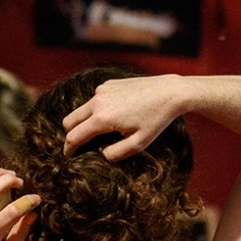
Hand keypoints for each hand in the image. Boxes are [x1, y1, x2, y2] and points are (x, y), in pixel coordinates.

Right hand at [62, 74, 182, 160]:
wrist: (171, 91)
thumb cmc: (157, 119)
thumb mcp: (139, 144)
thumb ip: (115, 153)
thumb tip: (101, 153)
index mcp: (102, 118)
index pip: (73, 137)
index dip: (68, 149)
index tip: (68, 156)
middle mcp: (97, 102)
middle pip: (69, 121)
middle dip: (70, 134)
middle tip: (78, 145)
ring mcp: (102, 90)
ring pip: (81, 110)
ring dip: (85, 121)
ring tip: (102, 131)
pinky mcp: (108, 84)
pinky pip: (94, 100)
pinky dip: (97, 110)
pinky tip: (115, 114)